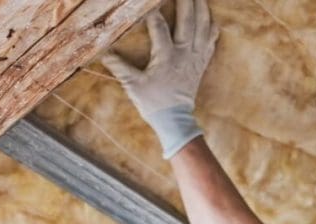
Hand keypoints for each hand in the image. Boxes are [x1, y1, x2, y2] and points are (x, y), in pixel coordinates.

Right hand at [101, 0, 217, 158]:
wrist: (175, 120)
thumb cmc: (153, 103)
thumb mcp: (133, 85)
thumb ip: (119, 67)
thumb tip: (103, 53)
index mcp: (166, 56)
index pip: (160, 27)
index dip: (154, 12)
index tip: (149, 2)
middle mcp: (184, 53)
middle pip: (188, 21)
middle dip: (186, 2)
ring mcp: (196, 58)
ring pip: (203, 28)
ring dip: (202, 10)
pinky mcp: (202, 64)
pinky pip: (211, 42)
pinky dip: (212, 29)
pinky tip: (211, 19)